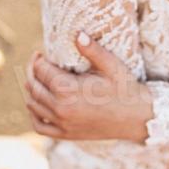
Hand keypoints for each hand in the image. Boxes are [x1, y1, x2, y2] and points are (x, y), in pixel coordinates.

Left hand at [24, 32, 153, 143]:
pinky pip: (40, 126)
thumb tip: (77, 34)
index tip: (41, 52)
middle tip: (36, 61)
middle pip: (33, 86)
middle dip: (32, 71)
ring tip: (37, 78)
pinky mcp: (66, 135)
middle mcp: (61, 108)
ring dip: (31, 90)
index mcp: (68, 89)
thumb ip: (92, 49)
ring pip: (33, 105)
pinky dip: (34, 114)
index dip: (38, 59)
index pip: (41, 70)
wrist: (137, 117)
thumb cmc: (125, 88)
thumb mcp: (111, 65)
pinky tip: (37, 104)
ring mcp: (62, 124)